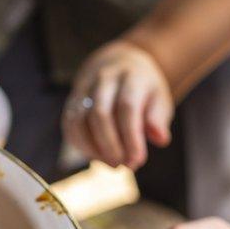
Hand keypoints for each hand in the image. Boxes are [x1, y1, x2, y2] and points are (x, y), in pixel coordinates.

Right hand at [62, 41, 172, 168]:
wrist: (118, 63)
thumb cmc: (142, 88)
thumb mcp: (159, 98)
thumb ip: (158, 118)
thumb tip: (160, 139)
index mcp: (131, 76)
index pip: (127, 108)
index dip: (130, 137)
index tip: (137, 161)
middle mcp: (104, 78)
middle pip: (100, 114)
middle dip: (110, 145)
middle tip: (122, 165)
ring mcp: (84, 87)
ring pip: (79, 120)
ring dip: (92, 147)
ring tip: (109, 163)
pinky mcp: (71, 99)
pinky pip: (69, 123)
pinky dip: (79, 144)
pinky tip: (94, 156)